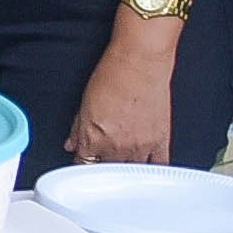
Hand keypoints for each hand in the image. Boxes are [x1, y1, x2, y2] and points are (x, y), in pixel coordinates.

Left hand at [62, 47, 171, 165]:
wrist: (140, 62)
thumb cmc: (113, 75)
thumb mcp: (85, 102)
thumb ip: (78, 129)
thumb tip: (72, 142)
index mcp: (93, 139)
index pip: (83, 163)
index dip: (82, 162)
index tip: (85, 159)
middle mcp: (116, 147)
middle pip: (106, 169)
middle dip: (102, 164)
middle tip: (102, 156)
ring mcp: (139, 147)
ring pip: (129, 170)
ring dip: (124, 167)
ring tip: (122, 159)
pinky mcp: (160, 141)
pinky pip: (157, 166)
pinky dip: (150, 170)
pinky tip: (145, 168)